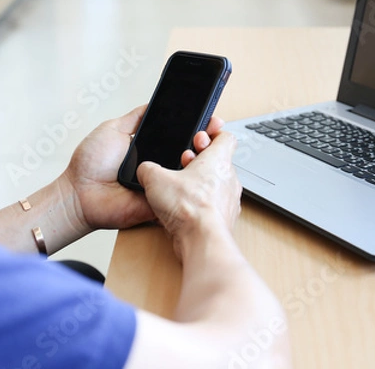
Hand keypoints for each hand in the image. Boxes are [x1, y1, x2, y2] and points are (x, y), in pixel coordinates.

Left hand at [62, 105, 224, 231]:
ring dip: (199, 158)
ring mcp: (163, 184)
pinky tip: (195, 169)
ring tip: (202, 145)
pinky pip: (181, 192)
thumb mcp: (113, 129)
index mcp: (151, 148)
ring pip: (190, 171)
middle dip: (205, 140)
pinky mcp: (163, 201)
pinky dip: (189, 183)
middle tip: (211, 130)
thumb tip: (153, 103)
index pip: (180, 135)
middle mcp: (160, 165)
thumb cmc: (90, 164)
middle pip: (190, 152)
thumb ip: (135, 118)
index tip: (211, 118)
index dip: (196, 127)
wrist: (80, 194)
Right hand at [136, 131, 241, 257]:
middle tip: (183, 164)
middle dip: (198, 161)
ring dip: (200, 183)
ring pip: (216, 184)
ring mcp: (230, 199)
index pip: (225, 137)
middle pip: (217, 161)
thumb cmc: (189, 208)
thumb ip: (148, 169)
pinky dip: (202, 204)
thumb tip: (145, 170)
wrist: (202, 240)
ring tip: (181, 188)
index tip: (198, 137)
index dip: (211, 135)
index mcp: (219, 159)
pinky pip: (214, 204)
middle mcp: (229, 178)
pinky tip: (184, 209)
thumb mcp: (155, 179)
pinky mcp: (225, 218)